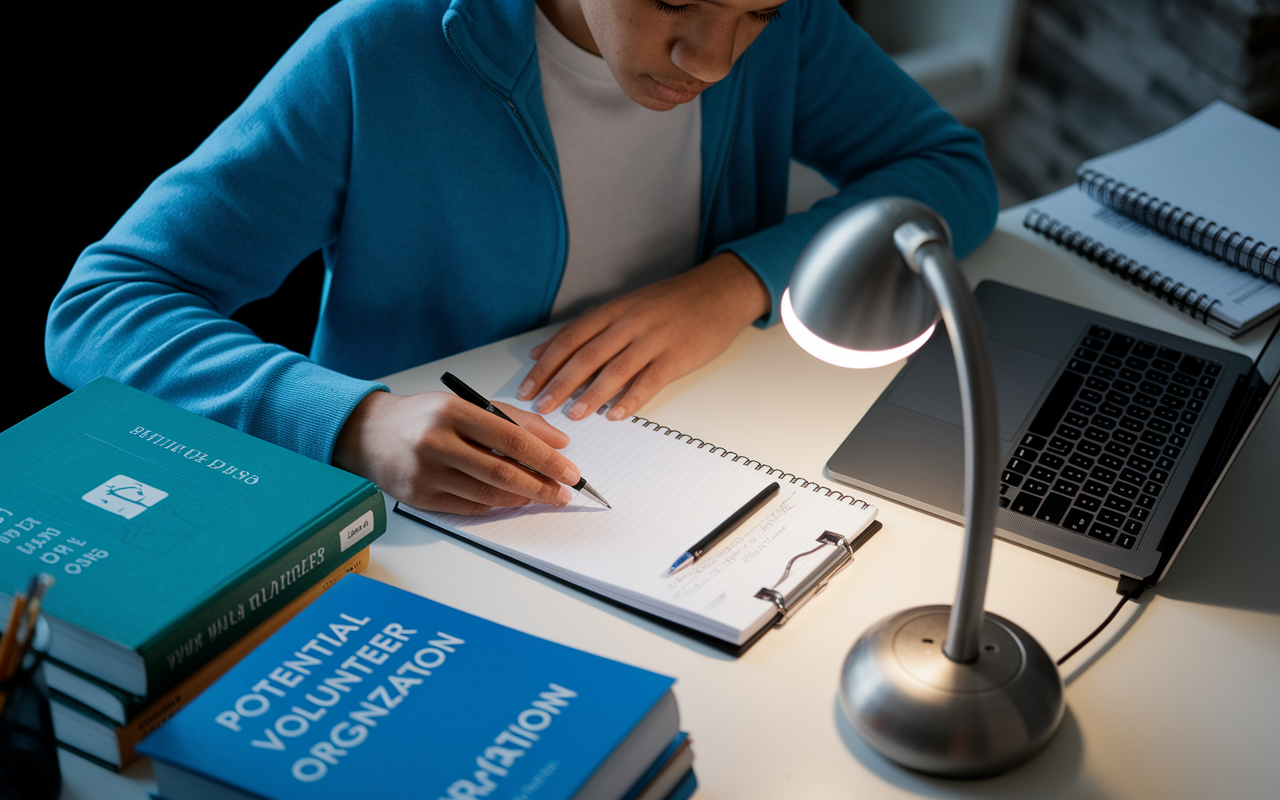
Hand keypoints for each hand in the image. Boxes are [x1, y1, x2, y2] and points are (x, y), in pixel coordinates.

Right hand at [332, 390, 581, 514]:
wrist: (369, 434)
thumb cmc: (425, 417)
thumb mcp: (466, 405)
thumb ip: (514, 419)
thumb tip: (559, 441)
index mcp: (452, 411)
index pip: (512, 438)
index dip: (547, 458)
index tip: (570, 471)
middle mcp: (436, 441)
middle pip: (502, 471)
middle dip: (541, 485)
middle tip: (564, 493)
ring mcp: (425, 472)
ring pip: (488, 493)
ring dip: (522, 498)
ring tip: (542, 496)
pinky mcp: (419, 497)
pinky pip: (469, 506)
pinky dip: (496, 504)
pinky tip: (510, 499)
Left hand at [517, 253, 769, 420]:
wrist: (718, 293)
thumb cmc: (669, 304)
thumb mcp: (623, 307)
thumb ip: (585, 330)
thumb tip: (542, 351)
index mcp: (613, 311)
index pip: (570, 339)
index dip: (546, 365)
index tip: (527, 387)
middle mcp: (629, 323)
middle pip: (586, 356)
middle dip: (559, 384)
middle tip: (541, 407)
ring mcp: (653, 340)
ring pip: (614, 371)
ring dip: (590, 395)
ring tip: (572, 415)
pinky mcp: (676, 357)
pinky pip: (648, 381)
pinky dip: (630, 400)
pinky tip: (614, 414)